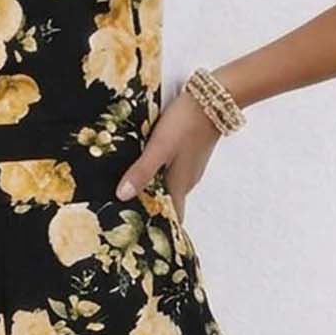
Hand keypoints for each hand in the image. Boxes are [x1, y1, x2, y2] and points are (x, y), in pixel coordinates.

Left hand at [114, 85, 221, 218]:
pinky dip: (158, 176)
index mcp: (179, 185)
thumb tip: (122, 197)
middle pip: (168, 203)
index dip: (157, 229)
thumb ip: (141, 172)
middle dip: (150, 210)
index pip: (172, 218)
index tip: (139, 236)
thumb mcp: (159, 148)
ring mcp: (190, 168)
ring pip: (169, 187)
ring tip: (128, 192)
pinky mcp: (190, 155)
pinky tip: (144, 168)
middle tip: (124, 214)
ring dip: (153, 191)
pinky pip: (172, 173)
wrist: (213, 98)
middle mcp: (186, 182)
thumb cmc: (184, 123)